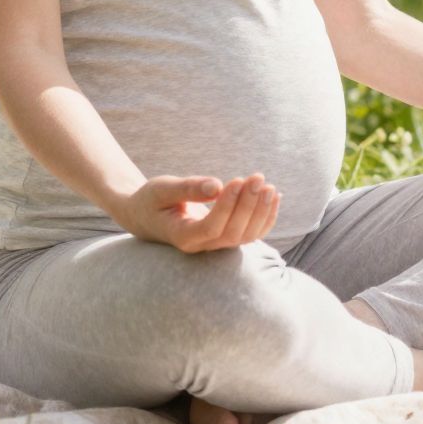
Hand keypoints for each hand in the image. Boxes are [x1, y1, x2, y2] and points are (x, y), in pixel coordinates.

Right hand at [122, 171, 281, 250]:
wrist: (147, 216)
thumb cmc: (152, 199)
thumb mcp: (162, 189)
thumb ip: (188, 188)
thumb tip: (216, 186)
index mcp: (182, 236)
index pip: (211, 228)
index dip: (227, 206)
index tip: (237, 179)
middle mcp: (200, 246)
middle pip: (232, 233)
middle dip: (249, 205)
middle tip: (258, 177)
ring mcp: (214, 246)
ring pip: (245, 236)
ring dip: (261, 211)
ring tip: (268, 186)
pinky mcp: (224, 238)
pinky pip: (250, 234)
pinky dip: (266, 218)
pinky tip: (275, 196)